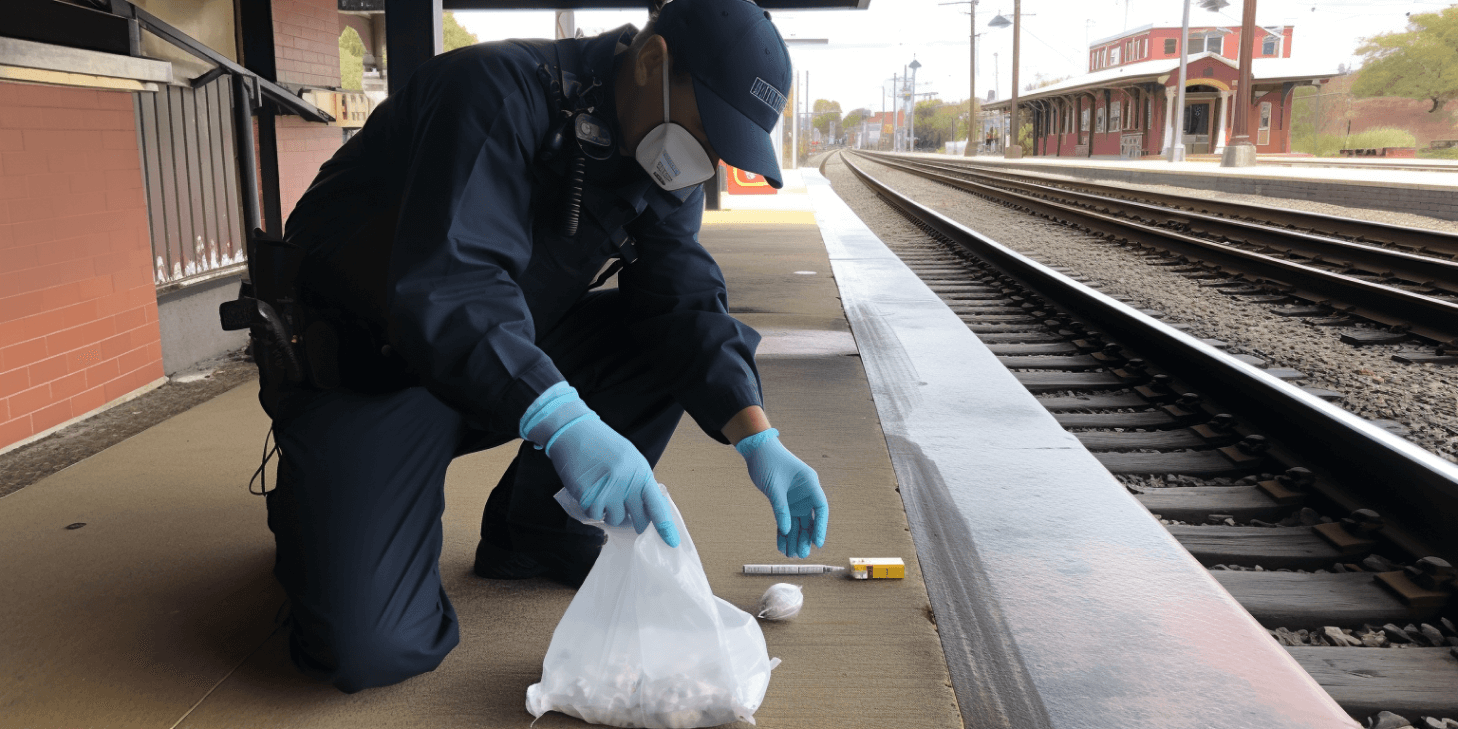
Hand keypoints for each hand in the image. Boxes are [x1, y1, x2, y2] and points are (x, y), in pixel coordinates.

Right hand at [521, 383, 678, 546]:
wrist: (575, 434)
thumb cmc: (604, 446)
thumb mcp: (630, 459)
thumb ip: (639, 482)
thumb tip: (646, 508)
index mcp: (640, 473)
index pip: (657, 505)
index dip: (664, 526)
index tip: (671, 542)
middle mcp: (626, 484)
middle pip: (637, 519)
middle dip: (636, 523)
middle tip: (631, 517)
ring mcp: (606, 492)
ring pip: (615, 520)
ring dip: (611, 512)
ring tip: (604, 493)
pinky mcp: (587, 497)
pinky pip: (594, 516)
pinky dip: (592, 508)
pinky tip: (589, 491)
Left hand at [736, 429, 827, 557]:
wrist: (757, 451)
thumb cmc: (768, 461)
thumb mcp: (774, 486)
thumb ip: (781, 508)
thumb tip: (787, 530)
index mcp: (810, 483)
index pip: (821, 508)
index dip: (821, 527)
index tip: (818, 543)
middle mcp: (805, 493)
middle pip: (810, 519)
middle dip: (806, 537)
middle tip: (802, 554)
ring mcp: (795, 499)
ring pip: (798, 523)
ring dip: (795, 538)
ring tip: (791, 555)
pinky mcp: (784, 502)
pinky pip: (786, 520)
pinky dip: (783, 532)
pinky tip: (781, 546)